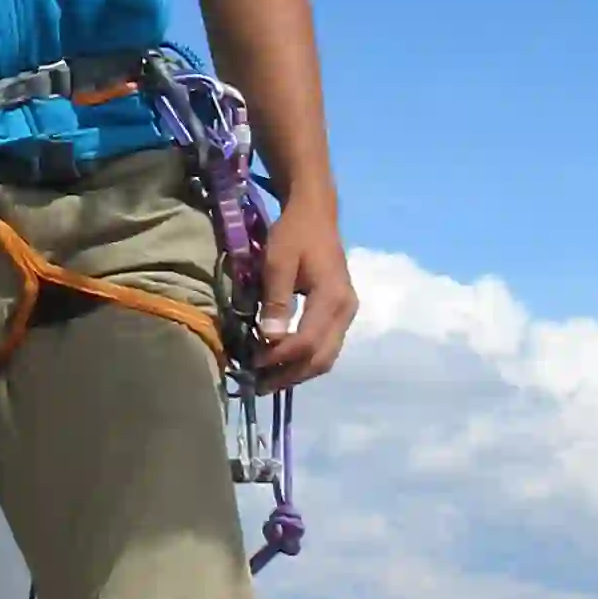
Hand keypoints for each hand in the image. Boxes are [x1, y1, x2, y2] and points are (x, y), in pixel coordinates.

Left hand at [254, 192, 356, 386]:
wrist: (315, 213)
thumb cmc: (294, 234)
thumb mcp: (278, 261)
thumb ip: (276, 300)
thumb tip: (269, 338)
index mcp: (333, 298)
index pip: (308, 341)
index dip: (279, 357)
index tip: (251, 362)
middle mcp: (346, 311)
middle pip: (321, 359)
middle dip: (289, 376)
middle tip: (256, 385)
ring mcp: (346, 314)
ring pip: (325, 357)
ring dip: (295, 373)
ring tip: (265, 380)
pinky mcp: (339, 314)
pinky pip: (325, 347)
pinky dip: (302, 360)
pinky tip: (280, 363)